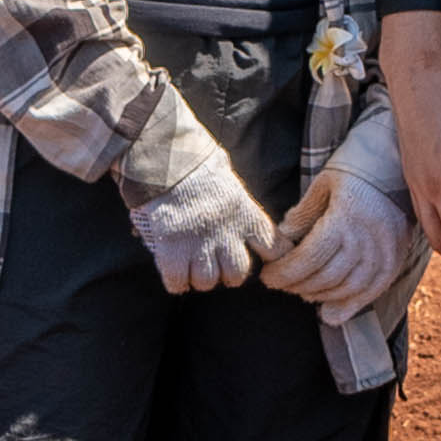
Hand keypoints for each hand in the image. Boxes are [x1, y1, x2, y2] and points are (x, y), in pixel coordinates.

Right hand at [127, 98, 279, 294]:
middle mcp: (226, 233)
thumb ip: (241, 208)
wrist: (166, 158)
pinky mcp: (172, 249)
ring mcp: (199, 243)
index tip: (266, 261)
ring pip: (207, 281)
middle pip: (238, 274)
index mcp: (245, 214)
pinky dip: (176, 281)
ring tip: (192, 266)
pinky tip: (175, 271)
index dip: (273, 259)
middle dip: (228, 274)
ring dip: (200, 278)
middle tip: (216, 265)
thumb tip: (248, 225)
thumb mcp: (231, 183)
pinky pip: (178, 282)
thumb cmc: (197, 165)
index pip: (274, 247)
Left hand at [263, 101, 425, 326]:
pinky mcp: (394, 262)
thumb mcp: (322, 185)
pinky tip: (329, 312)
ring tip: (301, 291)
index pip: (309, 258)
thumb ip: (302, 215)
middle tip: (280, 284)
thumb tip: (283, 241)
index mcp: (345, 219)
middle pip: (324, 277)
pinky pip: (370, 294)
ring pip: (345, 289)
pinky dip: (348, 307)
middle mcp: (366, 240)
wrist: (395, 166)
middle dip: (296, 286)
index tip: (268, 276)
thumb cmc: (353, 171)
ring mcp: (383, 254)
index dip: (284, 273)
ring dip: (318, 295)